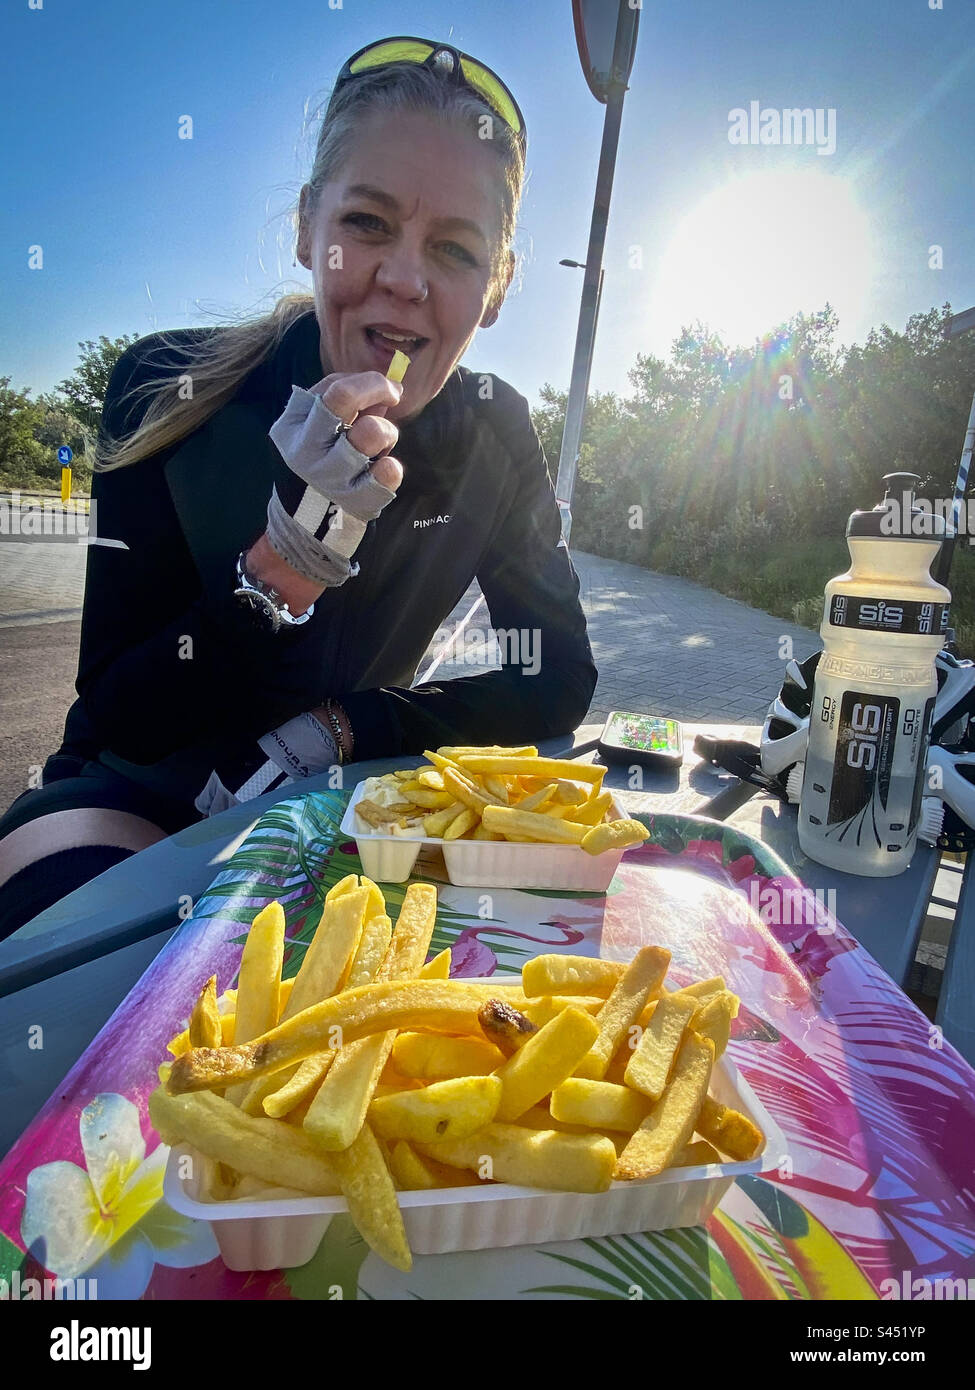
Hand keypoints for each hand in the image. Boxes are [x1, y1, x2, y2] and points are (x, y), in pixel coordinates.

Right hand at [263, 371, 405, 593]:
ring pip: (370, 431)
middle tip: (393, 396)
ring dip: (386, 431)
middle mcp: (307, 447)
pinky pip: (386, 473)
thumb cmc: (315, 467)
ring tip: (383, 442)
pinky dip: (392, 467)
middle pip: (345, 397)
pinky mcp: (354, 501)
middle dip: (378, 388)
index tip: (386, 389)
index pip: (334, 387)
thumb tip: (383, 386)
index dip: (368, 381)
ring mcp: (330, 475)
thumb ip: (339, 404)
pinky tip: (387, 468)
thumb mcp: (310, 431)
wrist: (302, 528)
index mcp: (293, 425)